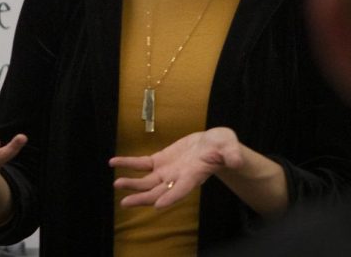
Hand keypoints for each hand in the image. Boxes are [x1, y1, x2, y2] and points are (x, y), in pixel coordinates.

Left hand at [110, 127, 243, 208]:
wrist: (214, 144)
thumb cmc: (224, 146)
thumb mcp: (230, 147)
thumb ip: (232, 154)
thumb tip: (237, 159)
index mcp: (195, 175)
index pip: (183, 189)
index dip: (171, 198)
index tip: (158, 206)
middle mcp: (178, 178)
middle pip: (159, 192)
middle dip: (143, 198)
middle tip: (126, 203)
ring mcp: (168, 171)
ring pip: (147, 182)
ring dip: (132, 184)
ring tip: (117, 184)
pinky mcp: (161, 161)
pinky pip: (142, 164)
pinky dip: (128, 163)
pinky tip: (113, 162)